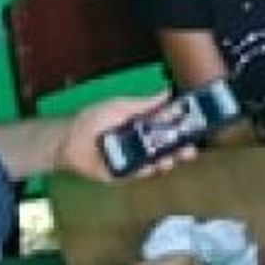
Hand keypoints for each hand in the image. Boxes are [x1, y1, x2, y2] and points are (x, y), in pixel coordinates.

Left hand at [57, 93, 198, 181]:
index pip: (167, 128)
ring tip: (171, 158)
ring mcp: (132, 159)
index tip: (194, 129)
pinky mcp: (123, 173)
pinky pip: (139, 173)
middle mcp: (140, 142)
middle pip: (166, 148)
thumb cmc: (94, 119)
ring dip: (167, 161)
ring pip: (156, 162)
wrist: (71, 139)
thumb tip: (168, 92)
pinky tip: (152, 166)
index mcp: (141, 125)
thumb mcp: (123, 106)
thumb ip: (146, 103)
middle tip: (189, 151)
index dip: (181, 129)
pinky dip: (147, 170)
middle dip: (179, 150)